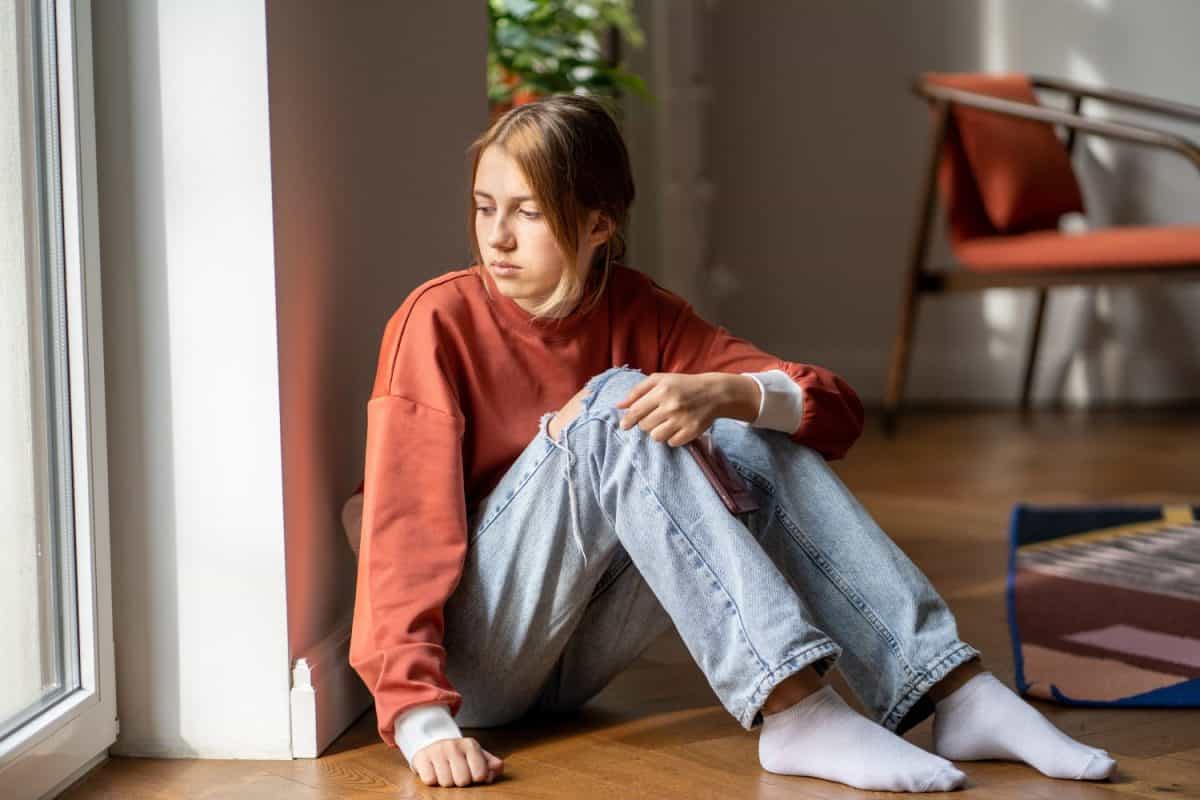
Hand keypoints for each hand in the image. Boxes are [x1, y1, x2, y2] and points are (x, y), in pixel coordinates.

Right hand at [410, 737, 503, 786]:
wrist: (433, 744)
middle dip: (461, 782)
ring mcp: (436, 750)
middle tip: (457, 774)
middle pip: (463, 780)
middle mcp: (453, 745)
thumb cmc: (459, 756)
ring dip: (446, 782)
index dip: (477, 779)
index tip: (473, 775)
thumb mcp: (477, 756)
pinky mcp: (421, 757)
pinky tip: (434, 772)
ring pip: (446, 782)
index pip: (480, 774)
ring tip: (445, 773)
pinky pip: (430, 780)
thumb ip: (492, 764)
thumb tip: (494, 771)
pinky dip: (433, 781)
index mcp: (470, 745)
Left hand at [616, 372, 753, 446]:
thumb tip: (619, 406)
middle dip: (646, 423)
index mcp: (662, 390)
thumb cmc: (682, 385)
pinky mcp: (692, 431)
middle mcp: (672, 405)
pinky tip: (677, 428)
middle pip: (645, 426)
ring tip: (666, 423)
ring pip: (656, 437)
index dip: (628, 420)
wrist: (714, 392)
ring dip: (658, 432)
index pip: (636, 411)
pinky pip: (671, 443)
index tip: (624, 425)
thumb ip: (637, 391)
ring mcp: (683, 419)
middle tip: (656, 417)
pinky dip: (672, 438)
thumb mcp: (660, 380)